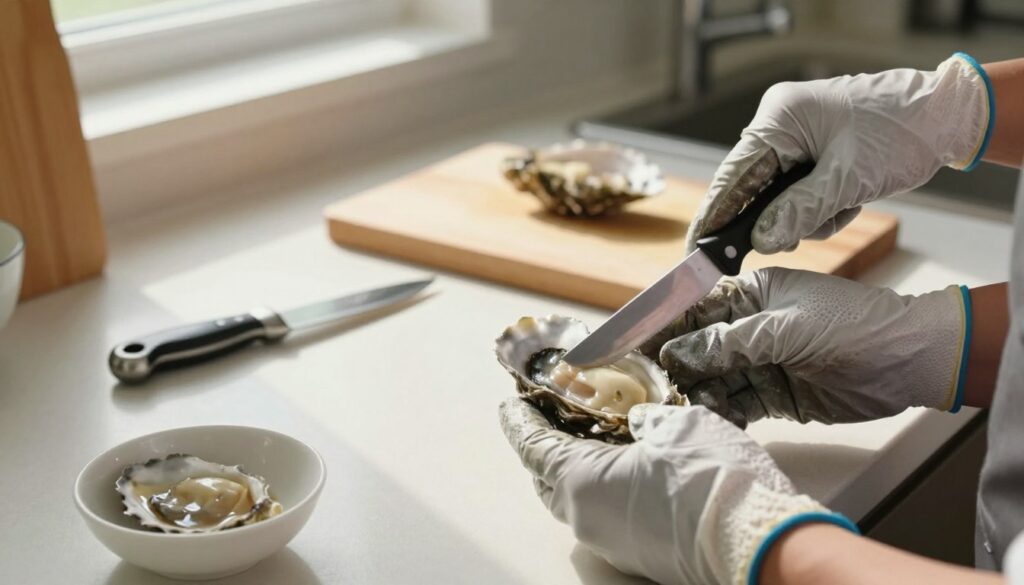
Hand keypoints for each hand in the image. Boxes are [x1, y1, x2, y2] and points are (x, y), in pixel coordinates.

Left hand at [498, 398, 855, 584]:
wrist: (756, 539)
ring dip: (572, 467)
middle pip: (546, 476)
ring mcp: (610, 541)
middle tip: (548, 414)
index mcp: (581, 481)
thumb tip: (639, 422)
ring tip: (586, 435)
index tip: (511, 401)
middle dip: (542, 445)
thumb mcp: (676, 424)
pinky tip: (621, 465)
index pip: (532, 446)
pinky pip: (602, 514)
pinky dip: (599, 486)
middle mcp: (586, 517)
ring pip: (574, 499)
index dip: (520, 419)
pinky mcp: (635, 554)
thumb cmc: (713, 477)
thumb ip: (645, 418)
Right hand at [639, 268, 969, 426]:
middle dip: (673, 366)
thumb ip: (730, 342)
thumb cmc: (855, 326)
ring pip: (711, 379)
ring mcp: (760, 362)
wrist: (909, 361)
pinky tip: (712, 421)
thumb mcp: (786, 328)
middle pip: (696, 347)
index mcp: (751, 294)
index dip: (660, 325)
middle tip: (651, 386)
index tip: (627, 342)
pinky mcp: (773, 395)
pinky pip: (734, 404)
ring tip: (684, 408)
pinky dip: (721, 413)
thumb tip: (677, 352)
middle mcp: (750, 327)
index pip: (693, 307)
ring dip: (696, 394)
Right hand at [685, 53, 991, 253]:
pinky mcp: (811, 150)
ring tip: (841, 210)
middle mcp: (779, 124)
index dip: (712, 218)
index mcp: (778, 118)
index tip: (696, 255)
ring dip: (806, 214)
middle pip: (752, 188)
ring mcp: (794, 136)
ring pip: (777, 195)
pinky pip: (798, 190)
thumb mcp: (848, 179)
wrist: (944, 115)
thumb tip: (760, 241)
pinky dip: (819, 206)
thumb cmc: (900, 133)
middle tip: (783, 245)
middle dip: (773, 219)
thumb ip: (799, 211)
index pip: (731, 176)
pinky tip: (847, 202)